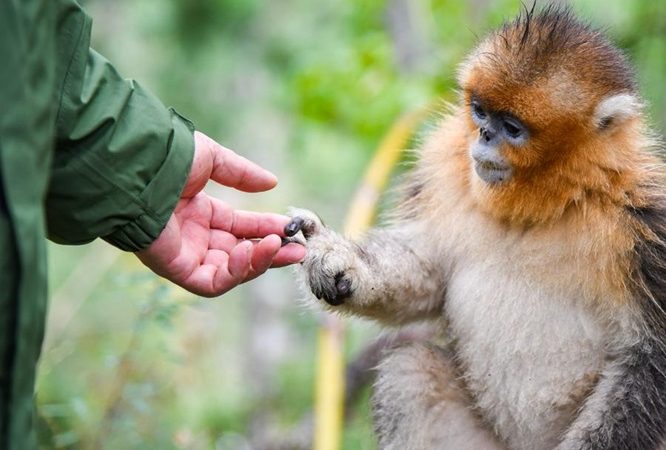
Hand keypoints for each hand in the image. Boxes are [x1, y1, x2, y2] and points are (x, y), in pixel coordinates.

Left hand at [136, 131, 304, 296]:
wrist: (139, 165)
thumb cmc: (169, 156)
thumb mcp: (212, 159)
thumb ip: (241, 174)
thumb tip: (272, 182)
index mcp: (198, 212)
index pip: (239, 227)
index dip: (266, 228)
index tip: (291, 229)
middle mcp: (192, 236)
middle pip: (239, 252)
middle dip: (270, 252)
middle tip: (298, 250)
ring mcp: (184, 254)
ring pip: (229, 271)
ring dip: (258, 262)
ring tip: (280, 247)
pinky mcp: (175, 269)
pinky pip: (211, 281)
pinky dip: (235, 272)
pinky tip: (250, 252)